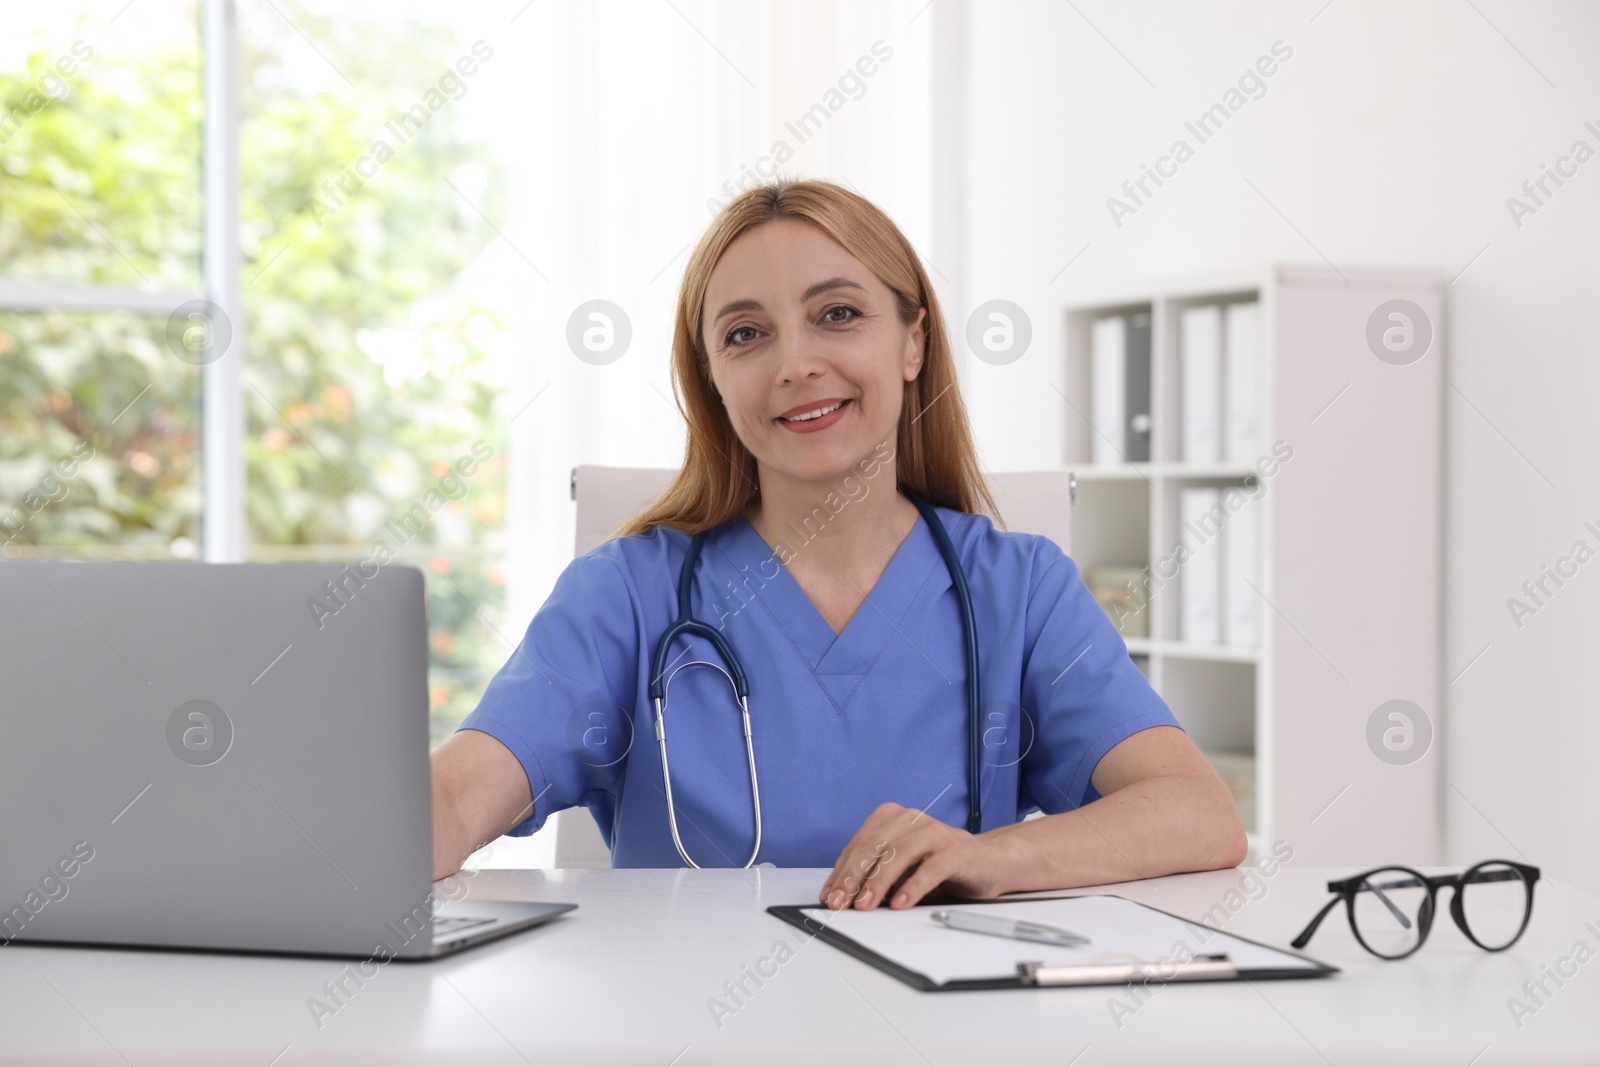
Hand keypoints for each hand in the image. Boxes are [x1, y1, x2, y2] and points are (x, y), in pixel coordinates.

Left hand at [818, 802, 1018, 909]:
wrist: (987, 862)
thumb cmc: (938, 864)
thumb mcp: (900, 869)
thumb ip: (874, 876)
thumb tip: (842, 897)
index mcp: (891, 817)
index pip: (858, 846)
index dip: (841, 873)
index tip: (829, 897)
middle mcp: (911, 819)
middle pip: (873, 846)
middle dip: (853, 877)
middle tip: (841, 902)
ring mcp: (934, 832)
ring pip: (898, 855)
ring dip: (878, 883)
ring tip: (866, 905)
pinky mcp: (955, 850)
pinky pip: (929, 868)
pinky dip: (912, 887)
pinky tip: (900, 904)